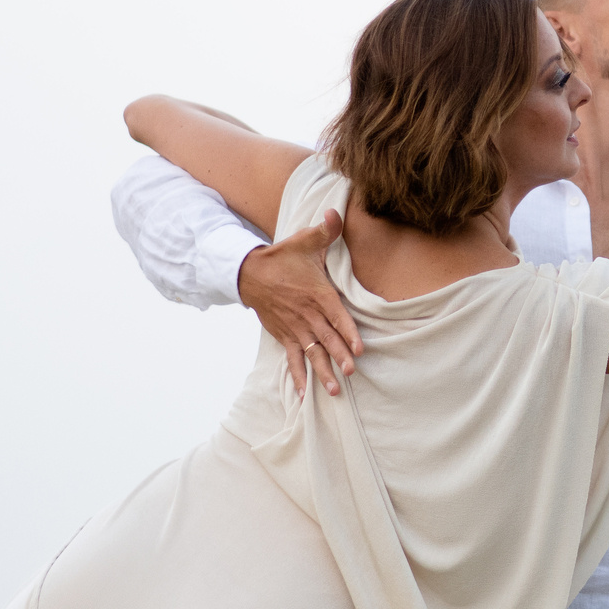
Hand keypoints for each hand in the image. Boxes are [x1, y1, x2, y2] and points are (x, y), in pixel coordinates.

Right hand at [240, 210, 361, 395]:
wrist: (248, 273)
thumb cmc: (283, 258)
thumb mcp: (304, 242)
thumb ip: (325, 230)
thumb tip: (337, 212)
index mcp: (316, 294)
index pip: (336, 316)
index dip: (348, 332)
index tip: (359, 348)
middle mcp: (306, 315)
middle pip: (325, 338)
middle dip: (338, 356)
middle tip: (350, 372)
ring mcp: (294, 328)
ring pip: (311, 353)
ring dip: (322, 372)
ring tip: (334, 391)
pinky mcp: (284, 336)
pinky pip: (292, 360)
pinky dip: (297, 377)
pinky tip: (304, 396)